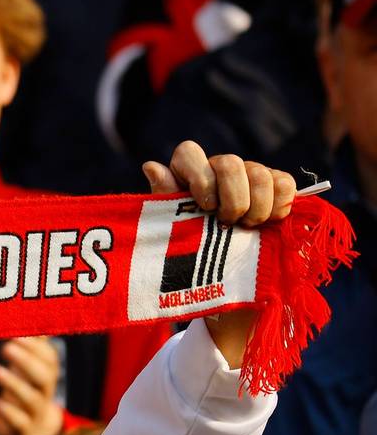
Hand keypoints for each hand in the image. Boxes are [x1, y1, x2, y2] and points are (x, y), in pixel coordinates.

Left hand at [0, 336, 62, 434]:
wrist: (32, 432)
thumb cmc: (26, 390)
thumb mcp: (29, 367)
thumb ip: (30, 344)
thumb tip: (32, 311)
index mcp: (47, 374)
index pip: (49, 358)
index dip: (35, 346)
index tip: (15, 333)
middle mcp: (45, 392)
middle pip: (44, 376)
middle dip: (26, 361)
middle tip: (5, 348)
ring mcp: (36, 413)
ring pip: (31, 398)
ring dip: (14, 383)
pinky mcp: (24, 431)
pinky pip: (19, 421)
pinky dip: (7, 411)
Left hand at [141, 141, 296, 368]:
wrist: (225, 282)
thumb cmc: (190, 255)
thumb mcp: (173, 233)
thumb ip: (165, 199)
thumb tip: (150, 165)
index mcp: (188, 177)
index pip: (189, 153)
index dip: (199, 175)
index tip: (205, 206)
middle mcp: (218, 170)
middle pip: (229, 162)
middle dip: (232, 197)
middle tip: (228, 224)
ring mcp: (250, 175)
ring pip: (259, 172)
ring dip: (256, 206)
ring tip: (248, 229)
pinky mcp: (277, 187)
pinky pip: (284, 183)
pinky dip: (280, 204)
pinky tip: (271, 222)